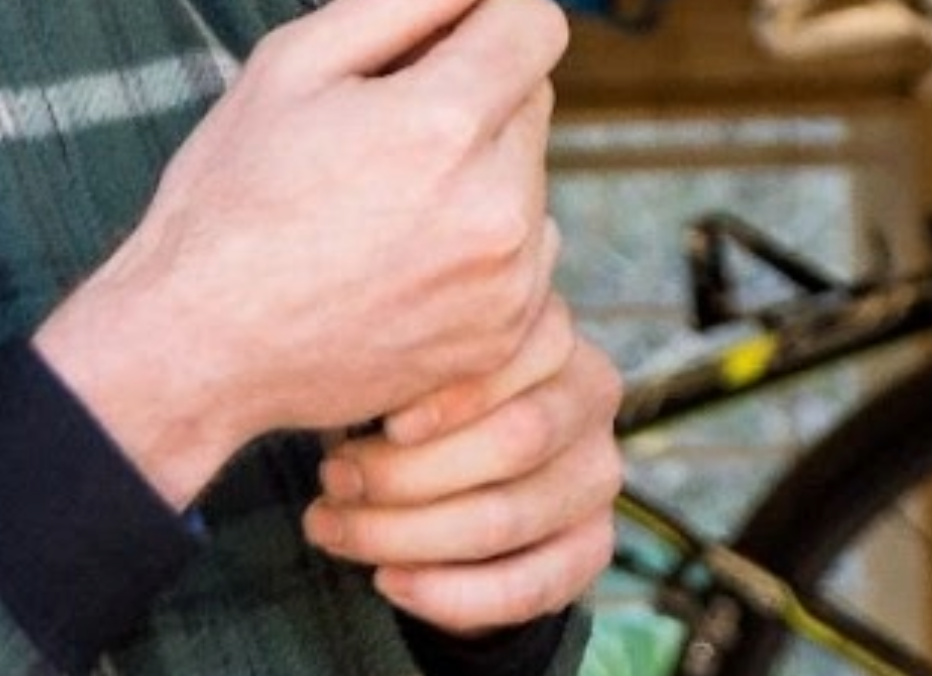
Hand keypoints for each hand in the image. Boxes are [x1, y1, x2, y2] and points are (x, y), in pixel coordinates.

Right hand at [38, 0, 569, 502]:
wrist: (192, 349)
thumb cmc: (230, 195)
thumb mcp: (297, 63)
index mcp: (447, 122)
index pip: (535, 22)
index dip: (474, 24)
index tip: (412, 61)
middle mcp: (497, 207)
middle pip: (533, 100)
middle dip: (472, 101)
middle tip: (375, 143)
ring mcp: (508, 284)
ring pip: (532, 181)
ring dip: (480, 179)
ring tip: (380, 214)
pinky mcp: (505, 341)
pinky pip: (531, 259)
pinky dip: (484, 253)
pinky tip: (403, 267)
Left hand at [303, 295, 625, 633]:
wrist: (463, 477)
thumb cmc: (419, 403)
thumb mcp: (410, 372)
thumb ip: (395, 371)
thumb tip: (337, 388)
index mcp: (554, 336)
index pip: (518, 357)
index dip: (449, 394)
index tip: (379, 421)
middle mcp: (590, 398)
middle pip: (516, 439)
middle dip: (408, 470)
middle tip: (333, 478)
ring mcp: (599, 475)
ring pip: (506, 517)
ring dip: (405, 534)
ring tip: (333, 526)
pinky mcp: (593, 546)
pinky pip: (526, 586)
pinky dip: (448, 594)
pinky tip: (388, 581)